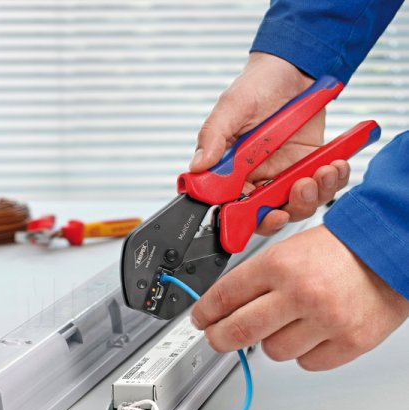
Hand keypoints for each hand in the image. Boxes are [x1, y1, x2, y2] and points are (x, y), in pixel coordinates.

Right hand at [190, 53, 349, 234]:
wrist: (295, 68)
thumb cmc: (259, 84)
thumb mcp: (231, 106)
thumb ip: (213, 137)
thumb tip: (197, 167)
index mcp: (233, 171)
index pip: (234, 207)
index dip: (247, 219)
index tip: (265, 216)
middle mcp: (258, 178)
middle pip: (268, 215)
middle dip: (285, 213)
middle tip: (295, 195)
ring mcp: (285, 175)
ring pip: (298, 206)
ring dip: (313, 196)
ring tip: (320, 172)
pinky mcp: (310, 167)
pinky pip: (323, 187)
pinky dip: (332, 182)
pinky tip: (334, 166)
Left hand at [191, 226, 408, 370]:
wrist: (392, 251)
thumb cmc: (342, 250)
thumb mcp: (291, 249)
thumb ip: (259, 278)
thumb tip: (226, 305)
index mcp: (281, 264)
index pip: (226, 295)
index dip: (205, 311)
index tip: (201, 318)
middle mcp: (300, 293)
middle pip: (239, 331)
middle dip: (218, 337)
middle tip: (216, 338)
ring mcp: (325, 320)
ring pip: (273, 351)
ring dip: (272, 341)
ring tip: (288, 323)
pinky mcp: (348, 342)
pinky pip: (306, 363)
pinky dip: (304, 352)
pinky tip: (313, 332)